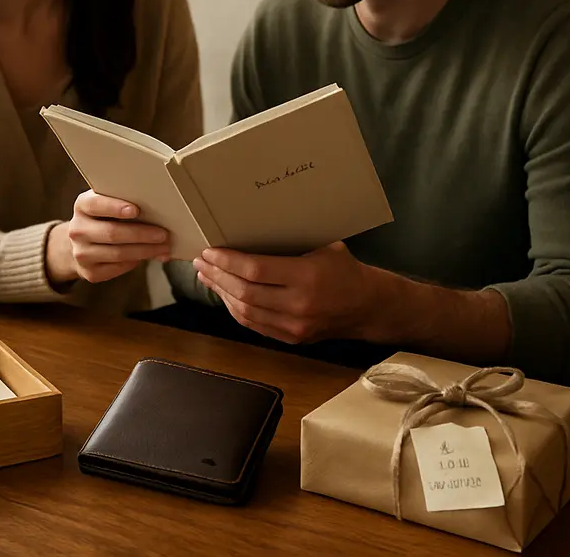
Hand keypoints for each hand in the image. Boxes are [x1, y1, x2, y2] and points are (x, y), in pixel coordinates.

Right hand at [46, 191, 170, 284]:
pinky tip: (150, 256)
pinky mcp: (90, 272)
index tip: (135, 210)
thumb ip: (125, 204)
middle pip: (112, 232)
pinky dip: (137, 261)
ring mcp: (81, 253)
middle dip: (141, 234)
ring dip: (145, 251)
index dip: (115, 207)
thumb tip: (159, 213)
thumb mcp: (107, 206)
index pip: (95, 204)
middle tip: (163, 234)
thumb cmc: (104, 219)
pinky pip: (118, 267)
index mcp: (82, 206)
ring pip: (118, 253)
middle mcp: (77, 230)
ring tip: (163, 247)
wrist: (82, 244)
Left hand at [193, 242, 378, 343]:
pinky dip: (235, 309)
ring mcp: (294, 326)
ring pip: (245, 311)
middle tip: (201, 261)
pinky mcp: (291, 339)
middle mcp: (298, 305)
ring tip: (207, 276)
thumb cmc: (345, 270)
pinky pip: (253, 324)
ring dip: (221, 292)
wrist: (368, 307)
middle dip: (217, 275)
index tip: (209, 251)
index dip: (227, 261)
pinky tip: (225, 294)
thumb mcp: (324, 247)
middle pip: (244, 292)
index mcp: (307, 277)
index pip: (255, 271)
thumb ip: (290, 246)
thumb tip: (251, 232)